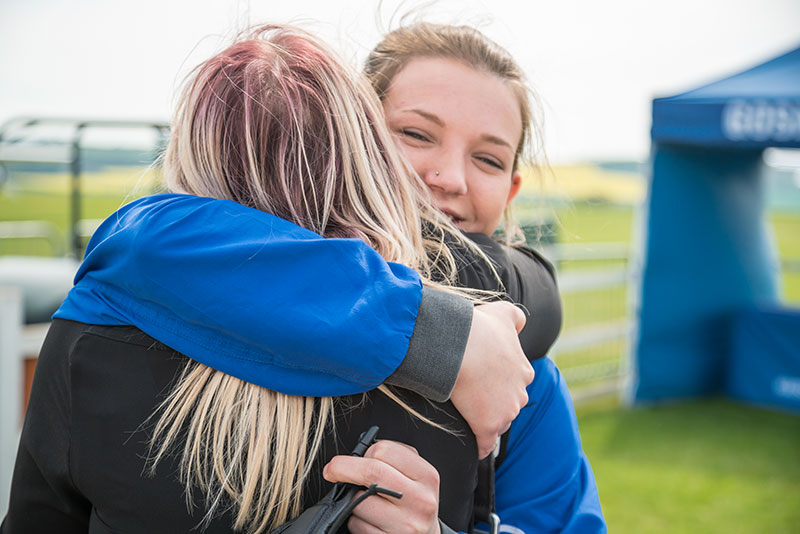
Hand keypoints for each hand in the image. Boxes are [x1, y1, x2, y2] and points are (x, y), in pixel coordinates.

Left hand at [323, 440, 440, 533]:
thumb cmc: (414, 500)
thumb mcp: (416, 475)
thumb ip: (394, 459)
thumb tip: (359, 453)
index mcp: (426, 476)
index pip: (385, 451)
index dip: (363, 452)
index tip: (351, 457)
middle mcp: (420, 501)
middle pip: (371, 472)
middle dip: (342, 468)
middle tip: (331, 470)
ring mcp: (405, 525)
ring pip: (359, 502)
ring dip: (352, 500)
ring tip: (365, 501)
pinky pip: (357, 525)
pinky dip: (355, 520)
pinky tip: (368, 519)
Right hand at [450, 301, 533, 458]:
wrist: (460, 345)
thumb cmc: (479, 329)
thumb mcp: (504, 314)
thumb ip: (516, 318)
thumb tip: (519, 323)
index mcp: (524, 371)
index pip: (515, 385)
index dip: (499, 385)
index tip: (484, 383)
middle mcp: (520, 394)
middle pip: (509, 406)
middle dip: (496, 405)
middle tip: (474, 398)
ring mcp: (506, 412)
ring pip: (498, 424)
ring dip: (487, 424)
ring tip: (469, 420)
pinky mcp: (488, 426)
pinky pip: (486, 445)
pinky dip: (480, 447)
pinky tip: (474, 449)